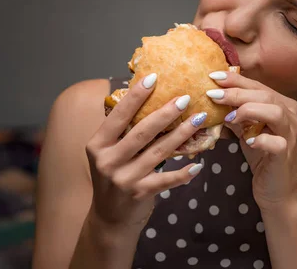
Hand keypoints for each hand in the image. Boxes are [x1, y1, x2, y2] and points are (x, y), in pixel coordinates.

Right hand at [85, 73, 204, 230]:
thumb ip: (122, 133)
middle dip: (165, 113)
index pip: (118, 115)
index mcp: (97, 145)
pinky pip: (167, 179)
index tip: (153, 77)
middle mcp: (108, 161)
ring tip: (199, 119)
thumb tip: (148, 98)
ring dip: (182, 134)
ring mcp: (124, 179)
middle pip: (142, 132)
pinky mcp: (140, 194)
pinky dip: (184, 172)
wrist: (110, 219)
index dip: (136, 96)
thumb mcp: (108, 153)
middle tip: (185, 97)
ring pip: (159, 151)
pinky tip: (198, 164)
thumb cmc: (113, 177)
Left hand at [207, 71, 296, 210]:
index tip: (213, 77)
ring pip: (275, 112)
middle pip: (266, 96)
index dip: (236, 80)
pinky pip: (276, 142)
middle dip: (237, 93)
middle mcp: (292, 117)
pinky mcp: (286, 154)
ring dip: (248, 111)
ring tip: (228, 117)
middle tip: (213, 94)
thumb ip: (235, 114)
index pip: (259, 87)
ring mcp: (292, 135)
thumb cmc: (262, 157)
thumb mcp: (246, 131)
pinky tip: (247, 141)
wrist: (276, 190)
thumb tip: (213, 97)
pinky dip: (260, 139)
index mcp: (283, 106)